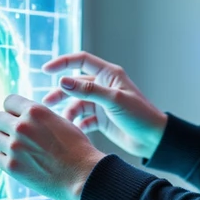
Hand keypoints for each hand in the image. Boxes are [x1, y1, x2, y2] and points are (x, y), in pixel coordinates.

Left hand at [0, 94, 105, 199]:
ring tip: (19, 150)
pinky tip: (20, 163)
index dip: (12, 110)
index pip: (8, 100)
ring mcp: (15, 147)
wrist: (83, 175)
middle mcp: (22, 126)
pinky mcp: (12, 167)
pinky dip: (5, 160)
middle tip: (15, 135)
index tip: (16, 117)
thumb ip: (39, 117)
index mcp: (35, 111)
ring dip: (4, 143)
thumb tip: (22, 115)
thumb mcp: (60, 121)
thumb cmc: (77, 149)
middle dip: (5, 126)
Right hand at [42, 50, 167, 158]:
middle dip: (60, 93)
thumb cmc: (139, 115)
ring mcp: (102, 103)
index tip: (46, 70)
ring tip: (61, 122)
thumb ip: (88, 90)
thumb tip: (62, 81)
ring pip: (77, 103)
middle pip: (75, 85)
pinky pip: (83, 119)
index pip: (81, 60)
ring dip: (68, 111)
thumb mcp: (113, 100)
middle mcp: (104, 86)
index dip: (63, 63)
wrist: (153, 139)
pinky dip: (77, 124)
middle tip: (46, 104)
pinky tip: (74, 131)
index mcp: (109, 74)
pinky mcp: (102, 119)